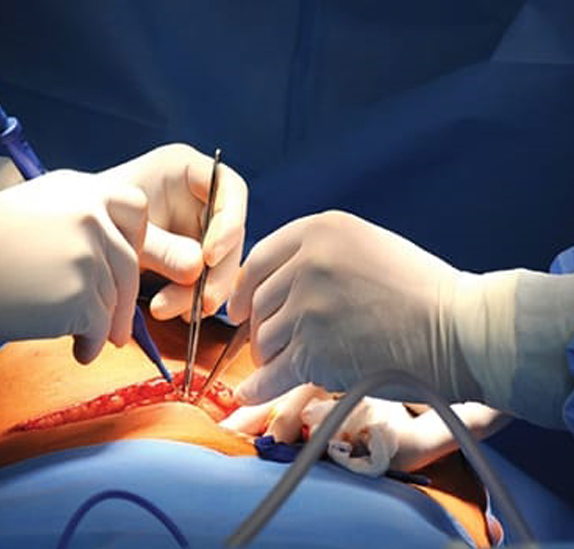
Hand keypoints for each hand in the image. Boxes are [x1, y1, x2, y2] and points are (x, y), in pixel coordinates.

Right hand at [0, 169, 147, 363]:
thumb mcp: (31, 210)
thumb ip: (76, 222)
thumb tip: (111, 263)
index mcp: (77, 187)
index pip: (136, 206)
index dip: (135, 238)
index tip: (121, 263)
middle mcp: (88, 213)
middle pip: (131, 261)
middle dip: (125, 297)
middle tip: (117, 324)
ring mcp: (86, 253)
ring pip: (115, 298)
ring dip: (102, 324)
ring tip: (82, 337)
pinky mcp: (79, 295)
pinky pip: (100, 327)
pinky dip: (91, 344)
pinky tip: (77, 350)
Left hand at [99, 144, 247, 319]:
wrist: (71, 235)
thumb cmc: (91, 216)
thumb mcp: (123, 229)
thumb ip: (161, 245)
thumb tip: (198, 267)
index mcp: (186, 169)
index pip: (230, 189)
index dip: (228, 223)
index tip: (209, 256)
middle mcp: (200, 198)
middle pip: (231, 234)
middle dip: (218, 272)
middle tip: (202, 301)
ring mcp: (199, 230)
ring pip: (221, 264)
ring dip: (202, 293)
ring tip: (166, 309)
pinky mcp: (193, 260)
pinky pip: (205, 282)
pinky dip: (190, 301)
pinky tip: (170, 311)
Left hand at [228, 210, 484, 404]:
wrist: (460, 330)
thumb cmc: (421, 291)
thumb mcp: (366, 247)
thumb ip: (318, 256)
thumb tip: (273, 284)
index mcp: (320, 230)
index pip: (260, 259)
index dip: (244, 288)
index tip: (239, 308)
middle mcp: (308, 263)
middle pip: (259, 302)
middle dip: (259, 327)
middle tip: (267, 343)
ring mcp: (309, 308)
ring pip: (265, 339)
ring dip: (269, 357)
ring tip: (283, 365)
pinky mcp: (314, 351)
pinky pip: (271, 375)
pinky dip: (257, 389)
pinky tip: (248, 394)